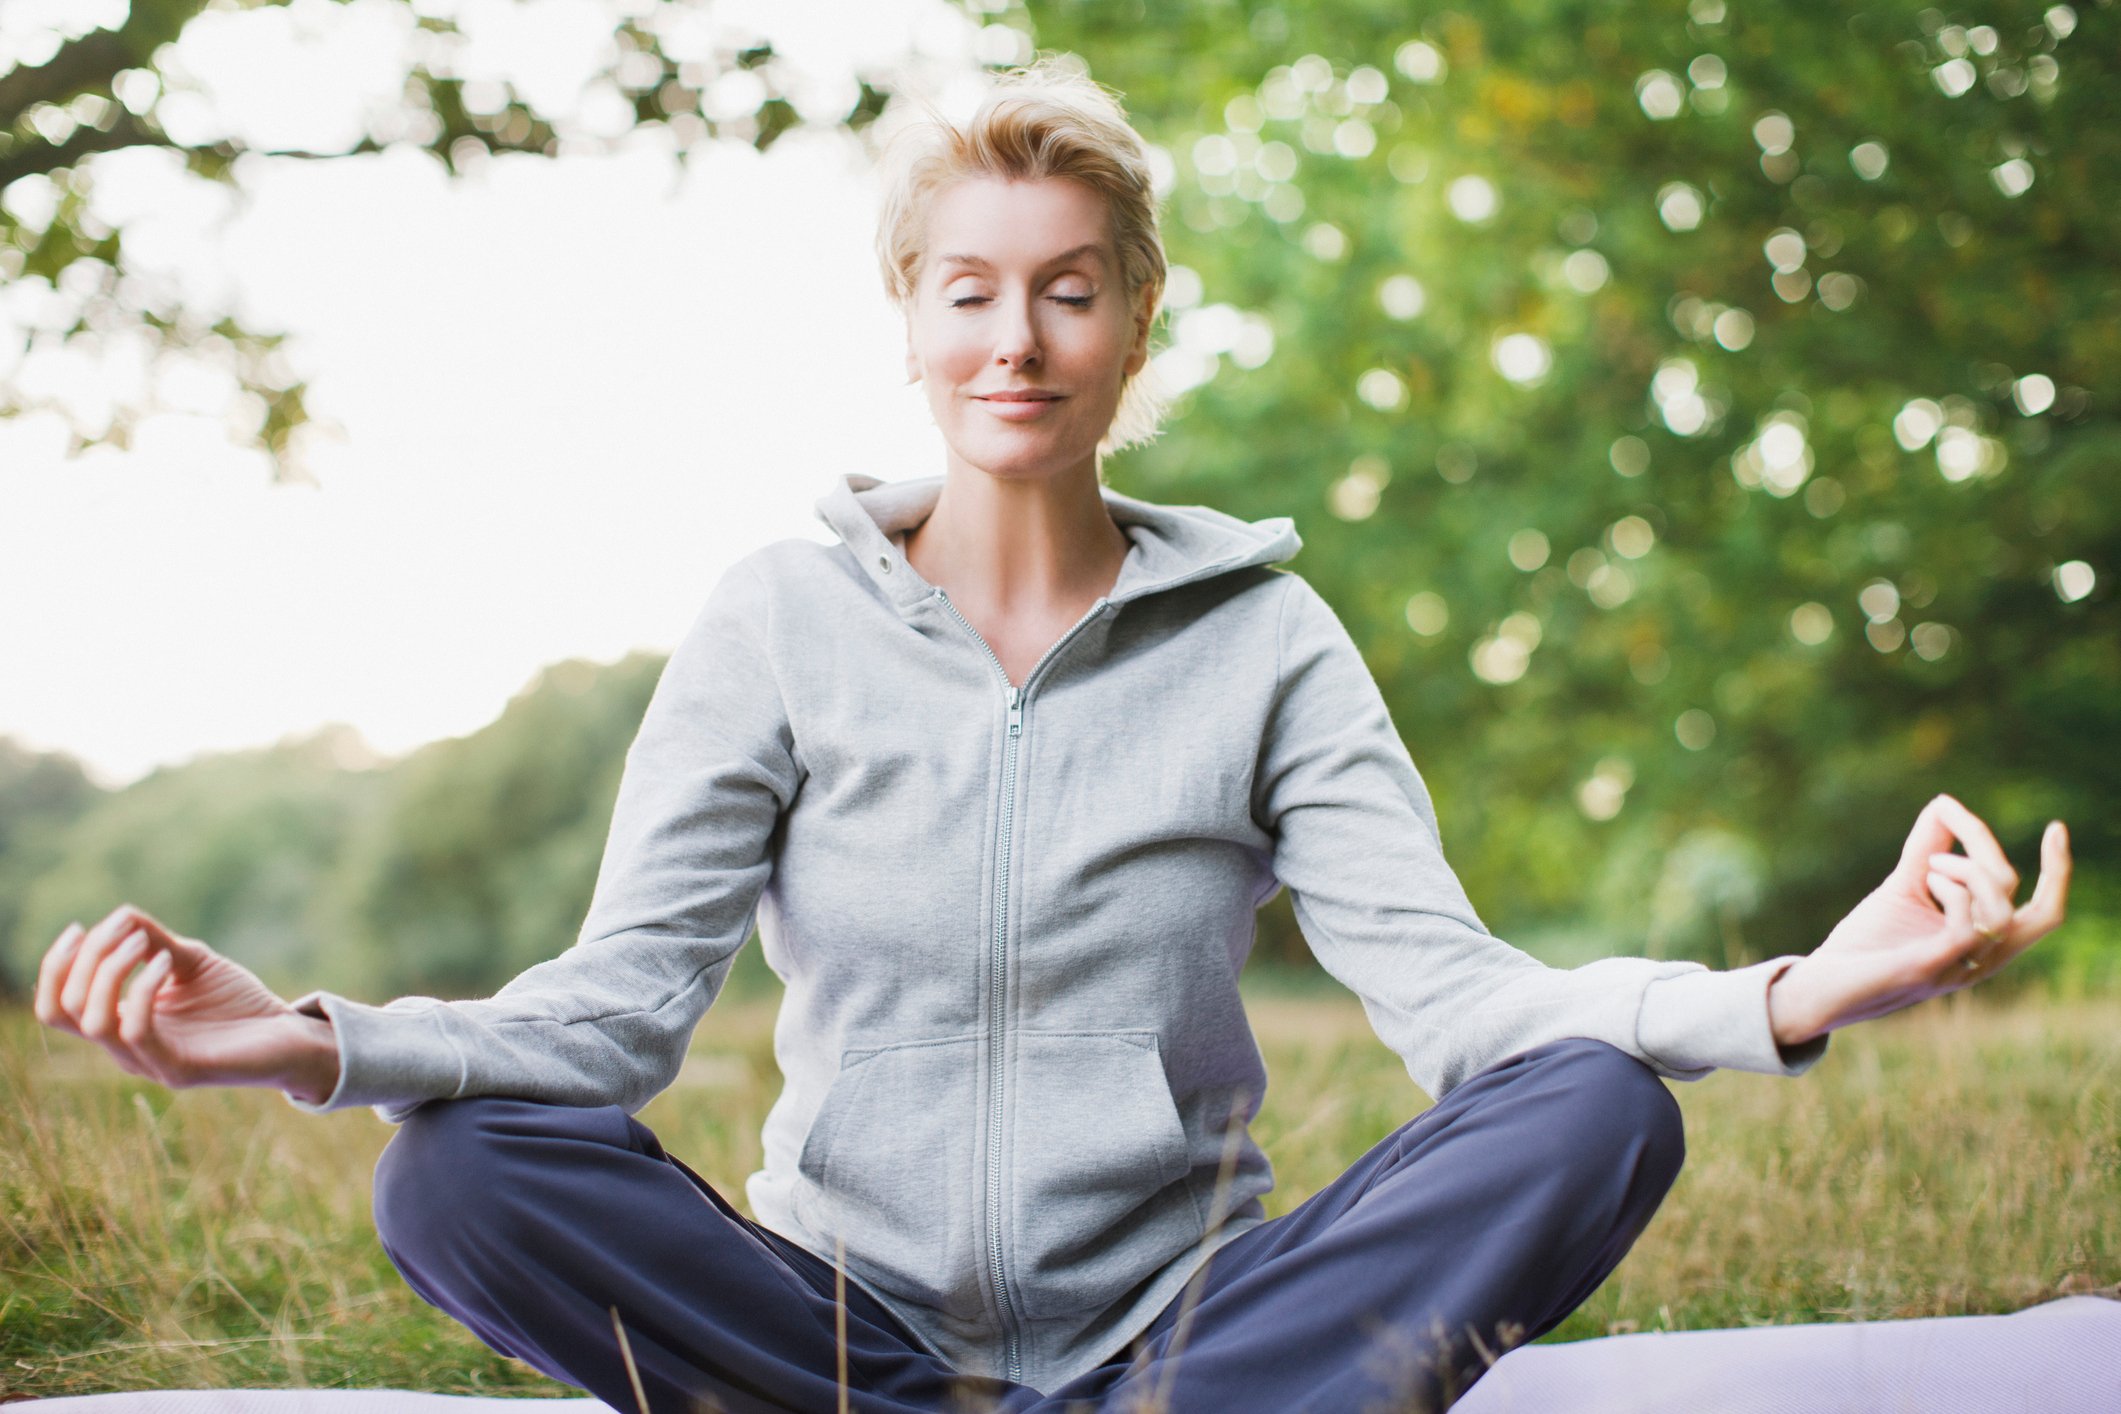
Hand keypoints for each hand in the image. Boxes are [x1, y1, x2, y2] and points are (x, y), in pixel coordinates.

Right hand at [33, 903, 340, 1101]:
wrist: (287, 1034)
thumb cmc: (238, 1001)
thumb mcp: (190, 962)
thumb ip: (153, 943)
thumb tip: (120, 914)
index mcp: (119, 1024)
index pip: (57, 1005)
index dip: (55, 966)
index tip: (80, 927)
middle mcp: (125, 1048)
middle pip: (65, 1009)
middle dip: (85, 959)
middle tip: (125, 927)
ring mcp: (148, 1063)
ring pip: (93, 1021)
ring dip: (110, 971)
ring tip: (143, 941)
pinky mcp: (177, 1069)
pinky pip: (138, 1031)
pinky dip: (143, 988)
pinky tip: (166, 961)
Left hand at [1766, 795, 2071, 1047]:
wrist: (1820, 986)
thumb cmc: (1865, 943)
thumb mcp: (1903, 887)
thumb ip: (1926, 848)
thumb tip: (1945, 802)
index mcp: (1985, 944)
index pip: (2045, 915)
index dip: (2060, 873)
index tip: (2056, 828)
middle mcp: (1981, 961)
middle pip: (2041, 913)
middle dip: (2008, 855)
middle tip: (1957, 823)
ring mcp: (1957, 968)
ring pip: (2002, 913)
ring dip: (1968, 870)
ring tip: (1927, 862)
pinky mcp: (1926, 969)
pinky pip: (1967, 929)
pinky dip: (1953, 890)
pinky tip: (1926, 878)